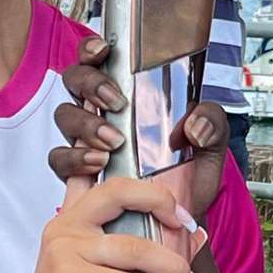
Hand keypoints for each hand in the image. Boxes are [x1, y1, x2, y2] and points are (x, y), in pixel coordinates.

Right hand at [11, 178, 204, 272]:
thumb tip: (195, 236)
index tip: (163, 190)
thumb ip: (139, 248)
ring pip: (136, 248)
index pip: (93, 174)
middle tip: (187, 224)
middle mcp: (66, 227)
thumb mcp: (102, 272)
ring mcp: (67, 251)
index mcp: (70, 218)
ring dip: (174, 267)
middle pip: (119, 192)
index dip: (122, 165)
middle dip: (162, 201)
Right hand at [50, 36, 229, 219]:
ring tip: (113, 142)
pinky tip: (98, 164)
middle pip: (74, 80)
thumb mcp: (210, 147)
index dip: (92, 49)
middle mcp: (102, 112)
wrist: (178, 224)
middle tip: (116, 103)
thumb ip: (212, 124)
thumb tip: (195, 124)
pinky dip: (75, 158)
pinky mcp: (78, 173)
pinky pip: (60, 158)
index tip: (104, 51)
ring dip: (85, 124)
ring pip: (65, 116)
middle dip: (90, 84)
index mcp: (128, 94)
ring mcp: (86, 140)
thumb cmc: (189, 178)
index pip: (98, 59)